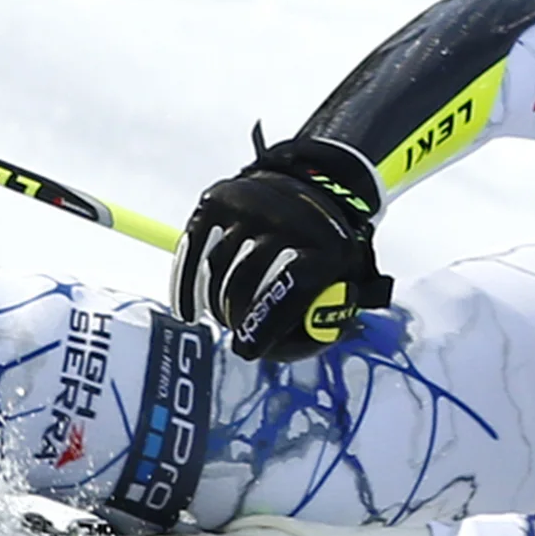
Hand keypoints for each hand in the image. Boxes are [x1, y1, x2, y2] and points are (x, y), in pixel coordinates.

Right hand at [174, 134, 391, 359]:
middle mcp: (287, 214)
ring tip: (219, 318)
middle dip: (235, 315)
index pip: (292, 286)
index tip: (246, 350)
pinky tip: (188, 310)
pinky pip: (193, 248)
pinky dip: (186, 283)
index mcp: (326, 240)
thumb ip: (331, 313)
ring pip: (218, 265)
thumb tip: (308, 344)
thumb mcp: (347, 276)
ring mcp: (249, 202)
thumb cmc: (325, 248)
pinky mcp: (218, 199)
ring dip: (213, 300)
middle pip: (246, 277)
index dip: (266, 324)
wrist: (311, 185)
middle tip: (233, 334)